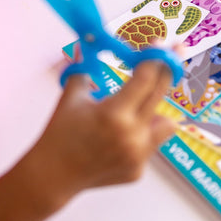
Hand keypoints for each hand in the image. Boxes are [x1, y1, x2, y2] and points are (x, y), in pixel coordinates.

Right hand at [0, 60, 176, 220]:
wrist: (51, 177)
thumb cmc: (60, 132)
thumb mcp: (72, 96)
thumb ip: (86, 67)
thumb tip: (91, 43)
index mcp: (114, 113)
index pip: (147, 78)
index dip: (155, 58)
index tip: (159, 46)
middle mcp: (131, 134)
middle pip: (161, 93)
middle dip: (167, 71)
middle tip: (169, 59)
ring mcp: (137, 155)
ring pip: (167, 123)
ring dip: (157, 112)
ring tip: (137, 111)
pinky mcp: (138, 170)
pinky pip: (152, 144)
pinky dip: (142, 136)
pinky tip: (120, 139)